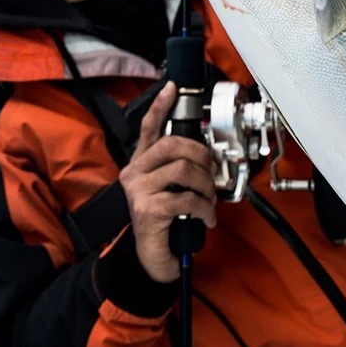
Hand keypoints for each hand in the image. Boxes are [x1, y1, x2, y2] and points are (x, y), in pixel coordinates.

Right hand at [119, 82, 216, 282]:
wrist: (152, 258)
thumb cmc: (166, 220)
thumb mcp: (171, 188)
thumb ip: (180, 167)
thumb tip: (208, 153)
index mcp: (141, 163)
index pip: (149, 128)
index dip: (161, 107)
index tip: (172, 88)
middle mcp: (134, 172)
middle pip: (171, 144)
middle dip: (201, 154)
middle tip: (211, 171)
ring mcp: (137, 191)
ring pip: (182, 170)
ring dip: (205, 184)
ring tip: (209, 199)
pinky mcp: (147, 210)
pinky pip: (185, 198)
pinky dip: (204, 207)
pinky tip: (207, 217)